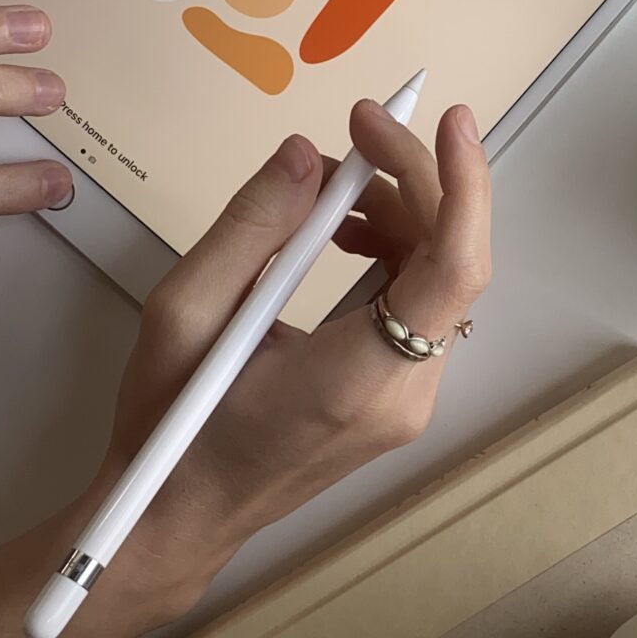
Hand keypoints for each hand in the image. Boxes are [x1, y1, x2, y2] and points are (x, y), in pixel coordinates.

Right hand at [96, 99, 490, 627]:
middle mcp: (404, 395)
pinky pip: (419, 306)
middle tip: (354, 132)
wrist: (180, 517)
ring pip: (439, 280)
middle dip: (411, 182)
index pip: (452, 271)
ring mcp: (410, 402)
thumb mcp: (183, 313)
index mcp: (356, 380)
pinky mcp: (400, 397)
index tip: (446, 120)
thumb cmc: (173, 427)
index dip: (462, 186)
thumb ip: (250, 226)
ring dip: (399, 216)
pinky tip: (336, 238)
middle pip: (449, 263)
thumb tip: (305, 155)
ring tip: (323, 198)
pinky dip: (392, 255)